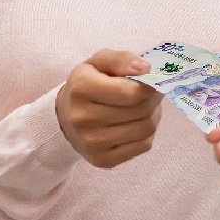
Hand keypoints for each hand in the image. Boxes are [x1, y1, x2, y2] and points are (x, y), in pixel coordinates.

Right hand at [56, 49, 161, 168]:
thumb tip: (146, 68)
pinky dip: (147, 133)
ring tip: (144, 107)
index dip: (150, 86)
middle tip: (152, 93)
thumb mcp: (100, 61)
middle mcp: (82, 118)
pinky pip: (144, 146)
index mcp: (81, 88)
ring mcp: (91, 142)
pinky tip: (135, 124)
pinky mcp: (102, 160)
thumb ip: (122, 59)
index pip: (132, 92)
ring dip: (153, 115)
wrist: (65, 117)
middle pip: (142, 110)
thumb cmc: (89, 83)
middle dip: (153, 99)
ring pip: (146, 128)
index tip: (153, 81)